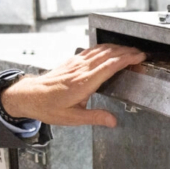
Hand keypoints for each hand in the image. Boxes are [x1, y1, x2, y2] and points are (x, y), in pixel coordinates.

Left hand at [0, 44, 145, 127]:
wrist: (29, 96)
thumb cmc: (48, 107)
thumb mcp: (73, 118)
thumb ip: (95, 118)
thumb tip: (113, 121)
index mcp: (84, 83)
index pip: (110, 65)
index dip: (127, 59)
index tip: (139, 57)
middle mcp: (81, 70)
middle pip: (108, 54)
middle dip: (127, 51)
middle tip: (140, 53)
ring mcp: (76, 63)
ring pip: (100, 50)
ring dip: (117, 48)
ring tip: (129, 50)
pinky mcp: (72, 61)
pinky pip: (91, 50)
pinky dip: (104, 48)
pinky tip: (109, 49)